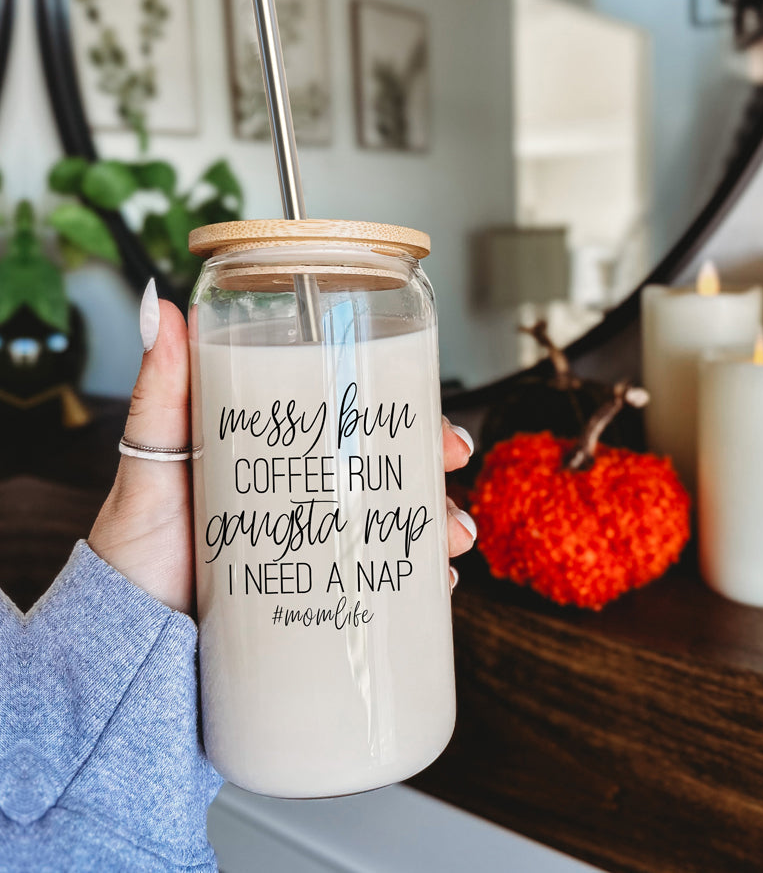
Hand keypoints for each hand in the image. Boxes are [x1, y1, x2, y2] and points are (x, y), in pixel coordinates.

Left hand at [89, 285, 477, 612]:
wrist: (122, 641)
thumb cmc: (133, 548)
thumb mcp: (151, 460)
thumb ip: (160, 390)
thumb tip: (162, 308)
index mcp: (278, 451)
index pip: (356, 420)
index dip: (410, 418)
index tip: (440, 428)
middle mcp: (303, 492)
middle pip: (389, 471)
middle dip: (436, 476)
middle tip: (453, 486)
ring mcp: (312, 545)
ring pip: (394, 526)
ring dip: (437, 529)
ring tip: (449, 546)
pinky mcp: (314, 594)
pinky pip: (377, 583)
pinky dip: (414, 582)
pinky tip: (433, 588)